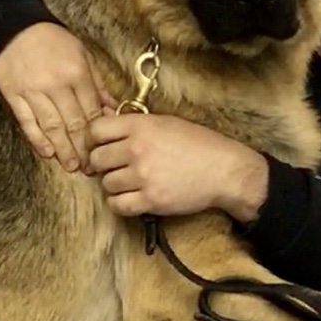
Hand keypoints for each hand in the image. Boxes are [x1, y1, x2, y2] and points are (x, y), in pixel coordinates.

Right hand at [0, 23, 115, 171]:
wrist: (17, 27)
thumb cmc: (54, 40)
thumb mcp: (84, 55)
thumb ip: (98, 84)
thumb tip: (114, 107)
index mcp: (77, 74)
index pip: (92, 111)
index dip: (99, 133)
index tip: (105, 148)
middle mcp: (56, 85)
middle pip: (73, 124)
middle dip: (83, 148)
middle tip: (90, 167)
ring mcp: (33, 92)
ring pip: (51, 127)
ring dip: (63, 149)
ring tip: (72, 166)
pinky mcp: (14, 96)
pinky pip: (27, 122)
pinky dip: (37, 139)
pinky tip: (47, 152)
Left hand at [88, 113, 267, 221]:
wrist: (225, 170)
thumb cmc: (199, 144)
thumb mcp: (167, 122)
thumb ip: (135, 122)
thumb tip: (104, 115)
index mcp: (142, 126)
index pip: (96, 129)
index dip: (95, 138)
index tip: (102, 145)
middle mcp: (138, 149)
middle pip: (97, 159)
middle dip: (104, 163)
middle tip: (117, 165)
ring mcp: (143, 176)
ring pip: (106, 183)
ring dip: (114, 184)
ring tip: (131, 181)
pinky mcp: (150, 200)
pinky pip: (117, 205)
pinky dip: (121, 203)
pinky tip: (132, 197)